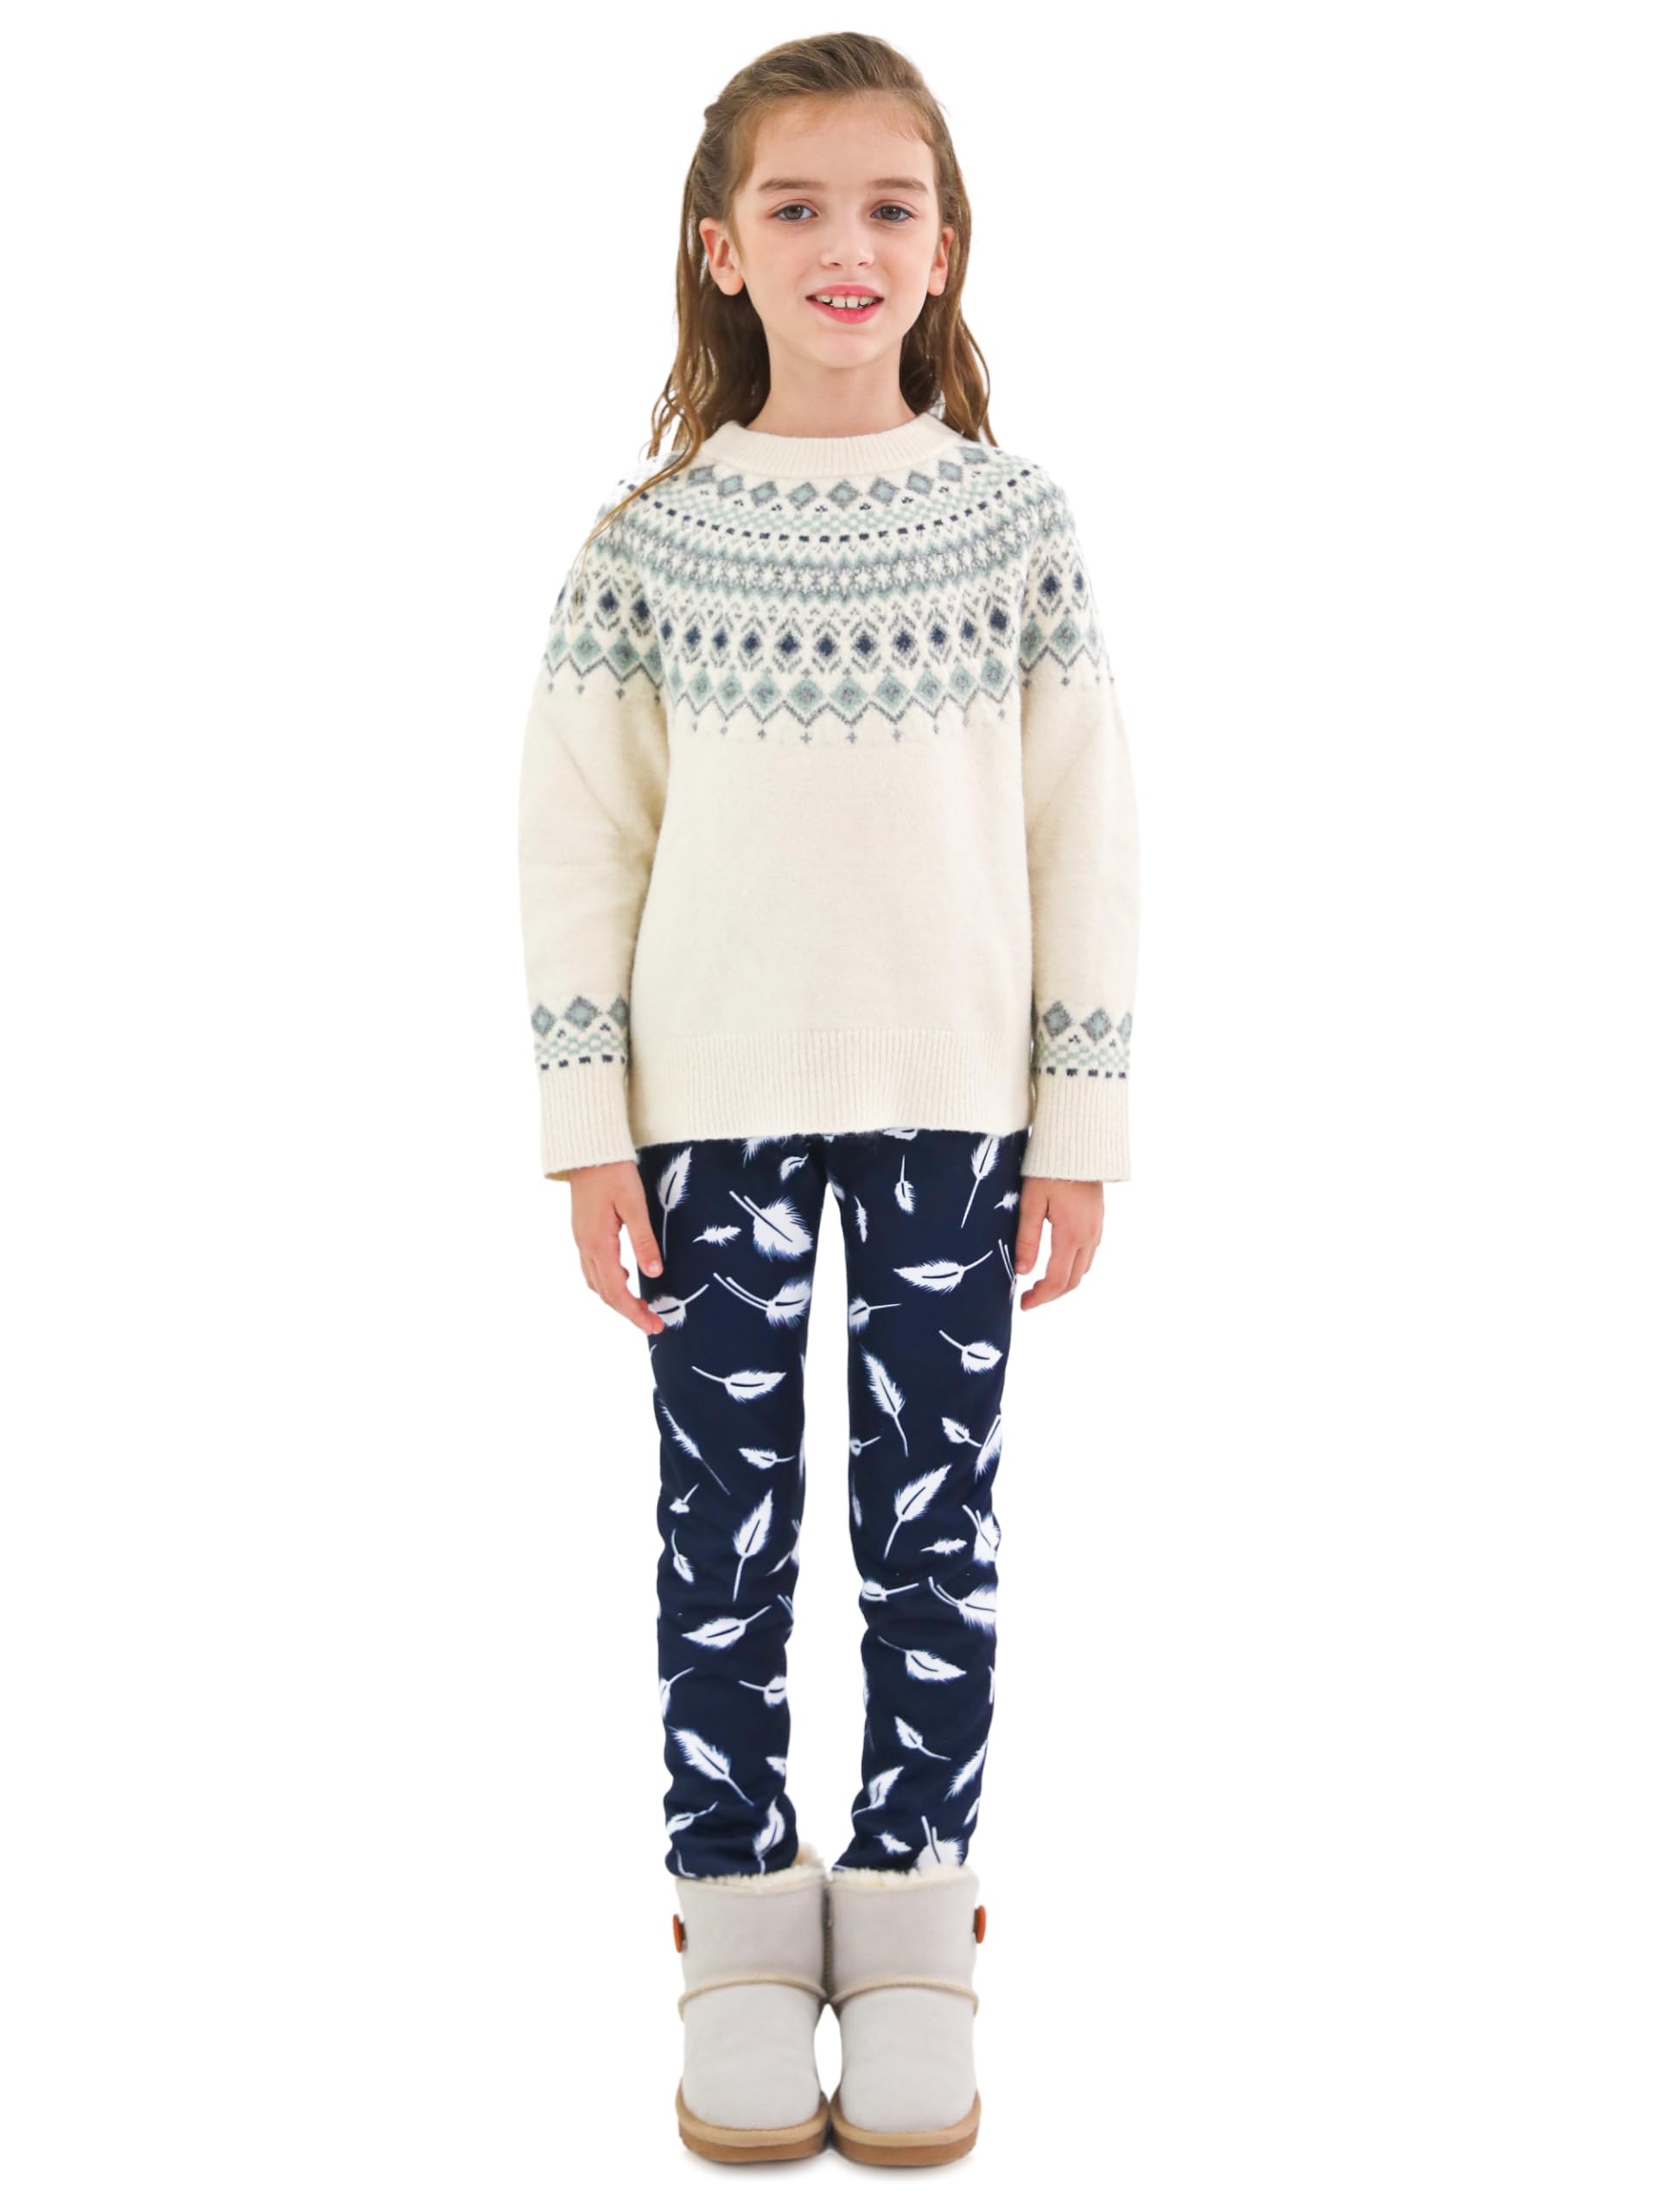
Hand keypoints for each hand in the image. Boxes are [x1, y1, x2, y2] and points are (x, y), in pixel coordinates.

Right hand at [567, 1161, 667, 1335]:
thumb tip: (655, 1273)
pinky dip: (608, 1282)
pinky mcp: (583, 1232)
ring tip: (641, 1307)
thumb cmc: (613, 1172)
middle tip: (653, 1323)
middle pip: (605, 1292)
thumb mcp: (634, 1204)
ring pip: (596, 1282)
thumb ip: (643, 1240)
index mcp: (598, 1243)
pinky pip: (592, 1268)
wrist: (588, 1150)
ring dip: (617, 1299)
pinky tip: (624, 1278)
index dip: (634, 1312)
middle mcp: (585, 1246)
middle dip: (628, 1311)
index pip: (617, 1290)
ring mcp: (581, 1240)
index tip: (654, 1326)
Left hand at [1014, 1176, 1102, 1308]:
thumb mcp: (1031, 1202)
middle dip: (1051, 1294)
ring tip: (1040, 1283)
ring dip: (1063, 1282)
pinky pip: (1089, 1254)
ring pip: (1083, 1269)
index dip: (1040, 1297)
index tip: (1023, 1304)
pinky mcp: (1098, 1221)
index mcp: (1071, 1235)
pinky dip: (1074, 1266)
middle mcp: (1089, 1236)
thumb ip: (1027, 1239)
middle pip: (1073, 1281)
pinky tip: (1057, 1261)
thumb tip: (1022, 1271)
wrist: (1079, 1144)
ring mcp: (1097, 1229)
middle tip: (1028, 1298)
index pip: (1057, 1280)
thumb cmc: (1049, 1169)